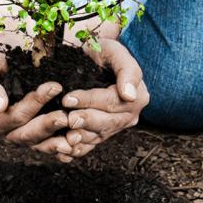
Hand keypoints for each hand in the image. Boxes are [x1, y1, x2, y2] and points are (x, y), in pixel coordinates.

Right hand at [0, 0, 74, 162]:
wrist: (13, 53)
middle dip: (48, 125)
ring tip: (76, 134)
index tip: (55, 86)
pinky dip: (64, 148)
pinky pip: (52, 146)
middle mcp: (9, 131)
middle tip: (67, 115)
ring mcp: (26, 135)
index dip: (35, 104)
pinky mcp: (41, 136)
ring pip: (41, 144)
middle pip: (28, 134)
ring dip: (58, 142)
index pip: (15, 116)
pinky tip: (79, 144)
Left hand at [62, 35, 148, 158]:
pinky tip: (64, 150)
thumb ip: (127, 70)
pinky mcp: (102, 134)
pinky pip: (91, 145)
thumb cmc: (104, 52)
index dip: (90, 101)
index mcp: (137, 97)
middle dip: (86, 121)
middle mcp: (129, 115)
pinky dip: (78, 149)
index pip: (112, 102)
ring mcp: (115, 127)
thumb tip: (130, 94)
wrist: (93, 60)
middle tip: (68, 119)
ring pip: (98, 136)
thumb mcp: (116, 52)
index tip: (69, 98)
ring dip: (82, 138)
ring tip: (66, 136)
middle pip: (107, 123)